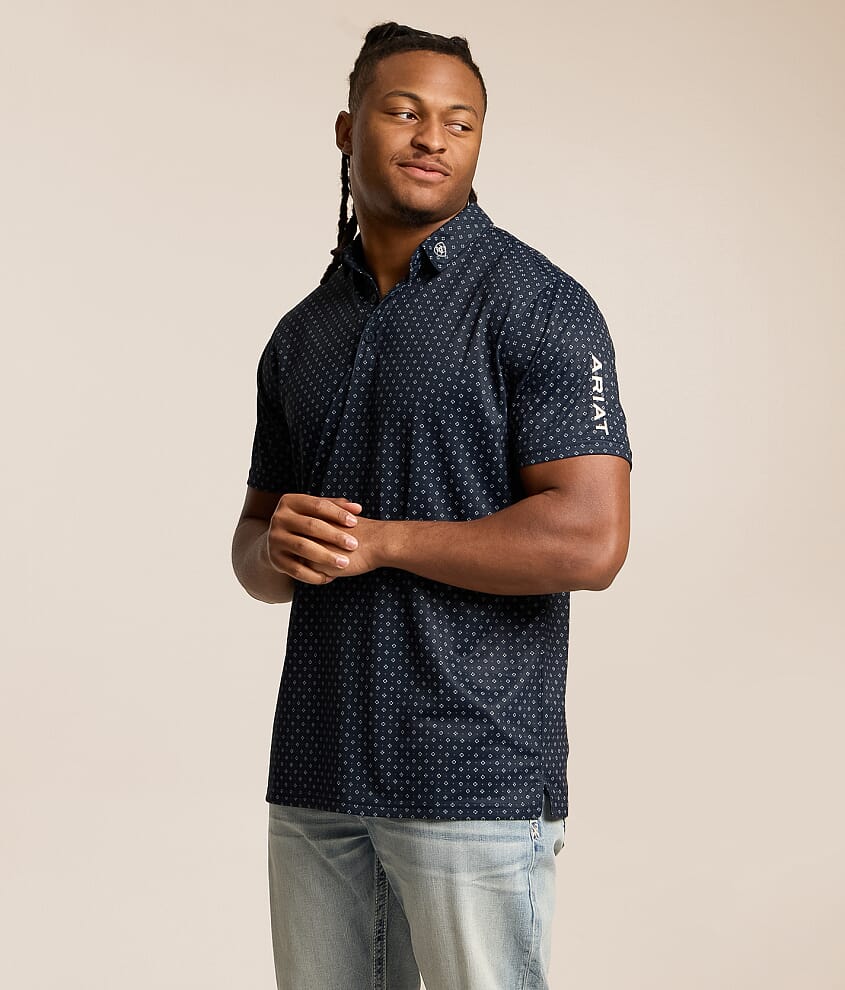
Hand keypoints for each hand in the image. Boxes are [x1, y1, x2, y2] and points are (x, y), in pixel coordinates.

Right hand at [265, 493, 380, 584]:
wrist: (277, 541)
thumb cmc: (305, 523)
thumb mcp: (315, 511)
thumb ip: (336, 507)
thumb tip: (358, 508)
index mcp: (290, 501)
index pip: (317, 505)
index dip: (337, 513)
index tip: (355, 522)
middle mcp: (279, 518)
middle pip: (310, 526)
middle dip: (334, 536)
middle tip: (354, 544)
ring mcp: (275, 539)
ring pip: (303, 547)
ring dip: (325, 556)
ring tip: (344, 563)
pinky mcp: (275, 559)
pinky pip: (295, 569)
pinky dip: (313, 575)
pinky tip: (330, 577)